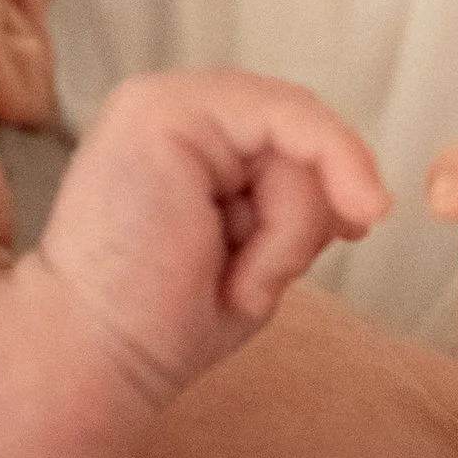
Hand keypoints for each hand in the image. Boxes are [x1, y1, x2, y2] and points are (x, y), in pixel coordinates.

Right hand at [40, 70, 389, 398]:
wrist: (94, 358)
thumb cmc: (164, 320)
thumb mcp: (255, 249)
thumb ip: (294, 202)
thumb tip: (362, 193)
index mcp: (187, 135)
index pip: (287, 125)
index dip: (336, 168)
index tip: (358, 227)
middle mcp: (174, 105)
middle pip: (300, 125)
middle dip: (309, 212)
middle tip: (258, 283)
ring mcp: (164, 98)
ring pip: (298, 135)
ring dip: (289, 232)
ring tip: (228, 282)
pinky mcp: (163, 108)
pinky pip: (284, 132)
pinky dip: (288, 218)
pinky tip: (246, 272)